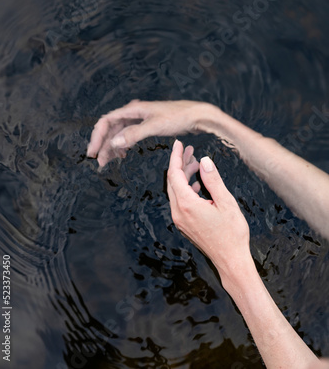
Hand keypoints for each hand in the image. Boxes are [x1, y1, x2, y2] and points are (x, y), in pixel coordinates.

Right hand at [87, 99, 206, 166]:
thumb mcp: (155, 126)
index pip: (106, 121)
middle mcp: (134, 113)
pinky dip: (124, 145)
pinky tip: (123, 155)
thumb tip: (114, 142)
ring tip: (108, 162)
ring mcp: (140, 119)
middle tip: (100, 162)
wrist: (197, 115)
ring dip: (113, 147)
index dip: (97, 136)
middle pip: (111, 128)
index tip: (93, 152)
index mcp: (133, 109)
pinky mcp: (147, 125)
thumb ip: (134, 134)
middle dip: (104, 145)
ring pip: (120, 133)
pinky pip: (129, 135)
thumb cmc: (179, 117)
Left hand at [167, 139, 251, 284]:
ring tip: (196, 164)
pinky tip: (197, 184)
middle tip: (189, 150)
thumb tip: (204, 160)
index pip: (175, 174)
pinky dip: (185, 188)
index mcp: (187, 205)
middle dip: (179, 164)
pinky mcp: (184, 224)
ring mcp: (180, 220)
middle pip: (172, 181)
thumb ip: (213, 180)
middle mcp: (179, 212)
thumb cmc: (232, 234)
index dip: (176, 157)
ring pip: (175, 191)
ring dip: (183, 175)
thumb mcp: (226, 203)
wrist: (231, 261)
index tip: (179, 144)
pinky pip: (179, 201)